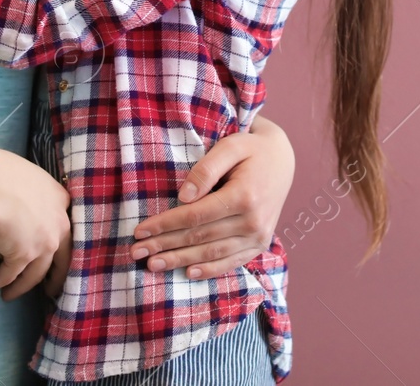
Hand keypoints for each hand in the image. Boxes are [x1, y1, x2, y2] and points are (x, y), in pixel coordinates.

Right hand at [0, 147, 70, 300]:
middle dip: (55, 278)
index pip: (66, 227)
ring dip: (19, 288)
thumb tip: (17, 199)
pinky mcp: (22, 257)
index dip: (61, 243)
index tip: (55, 255)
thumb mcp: (28, 176)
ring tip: (8, 295)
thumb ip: (32, 192)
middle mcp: (58, 225)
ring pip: (34, 275)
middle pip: (62, 259)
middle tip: (49, 290)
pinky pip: (7, 276)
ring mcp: (43, 244)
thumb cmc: (3, 171)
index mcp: (60, 200)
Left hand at [131, 115, 294, 278]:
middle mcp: (254, 221)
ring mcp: (259, 236)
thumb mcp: (230, 146)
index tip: (139, 230)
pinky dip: (209, 270)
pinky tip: (189, 273)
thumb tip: (182, 197)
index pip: (195, 216)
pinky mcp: (260, 243)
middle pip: (200, 237)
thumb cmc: (251, 149)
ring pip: (213, 253)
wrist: (283, 160)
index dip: (165, 225)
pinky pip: (232, 261)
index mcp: (245, 196)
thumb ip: (206, 170)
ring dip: (180, 261)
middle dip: (165, 246)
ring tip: (153, 265)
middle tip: (136, 252)